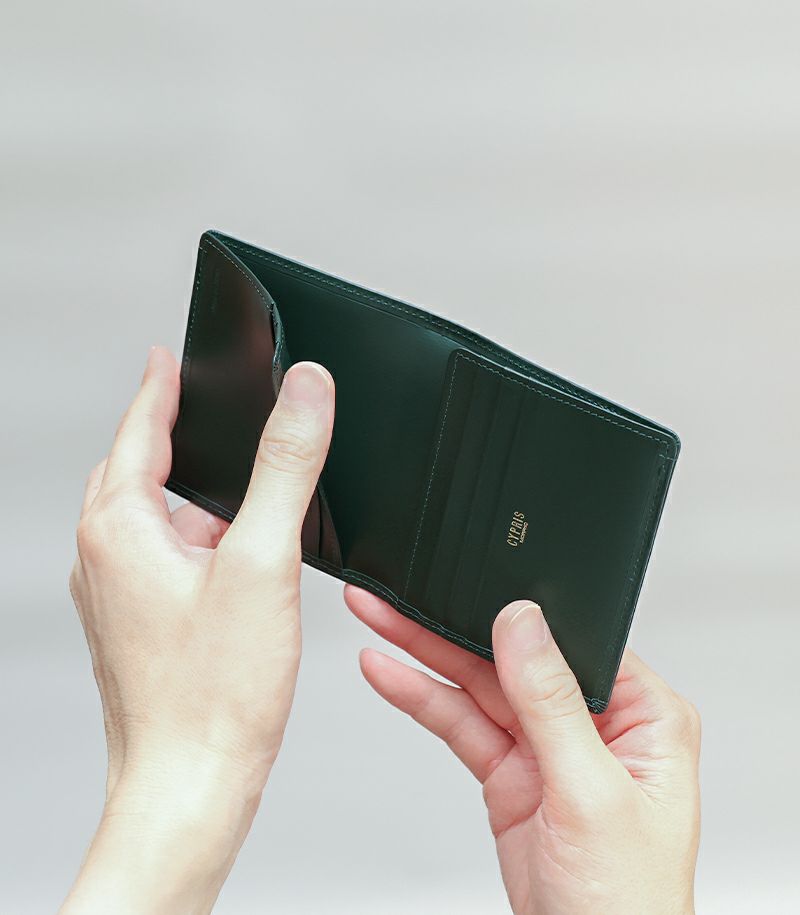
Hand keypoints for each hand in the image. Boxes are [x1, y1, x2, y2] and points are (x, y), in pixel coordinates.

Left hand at [63, 347, 333, 914]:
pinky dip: (188, 537)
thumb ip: (286, 467)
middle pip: (132, 470)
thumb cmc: (213, 693)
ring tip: (230, 481)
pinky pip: (155, 557)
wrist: (189, 784)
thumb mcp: (262, 561)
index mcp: (120, 529)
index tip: (168, 357)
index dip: (159, 387)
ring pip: (145, 517)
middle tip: (193, 406)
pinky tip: (231, 555)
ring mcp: (115, 596)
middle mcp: (105, 558)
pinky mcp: (136, 625)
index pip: (136, 431)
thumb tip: (305, 393)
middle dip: (163, 433)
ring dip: (182, 491)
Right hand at [345, 589, 700, 914]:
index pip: (571, 641)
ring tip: (378, 622)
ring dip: (425, 655)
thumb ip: (552, 704)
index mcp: (641, 712)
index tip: (463, 586)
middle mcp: (593, 720)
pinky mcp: (510, 770)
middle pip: (511, 659)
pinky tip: (390, 674)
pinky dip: (423, 698)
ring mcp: (546, 745)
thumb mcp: (591, 793)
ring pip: (478, 685)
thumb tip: (523, 625)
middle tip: (396, 601)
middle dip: (450, 628)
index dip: (515, 613)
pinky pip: (462, 724)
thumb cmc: (628, 900)